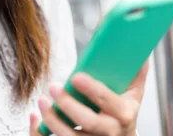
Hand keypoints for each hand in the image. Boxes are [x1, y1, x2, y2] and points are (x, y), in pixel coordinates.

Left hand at [30, 61, 148, 135]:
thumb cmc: (123, 111)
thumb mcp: (134, 92)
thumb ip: (135, 70)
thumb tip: (136, 45)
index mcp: (124, 114)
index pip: (108, 102)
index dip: (92, 90)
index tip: (76, 76)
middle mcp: (110, 132)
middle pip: (88, 122)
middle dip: (68, 105)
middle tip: (53, 87)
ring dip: (52, 120)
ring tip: (41, 101)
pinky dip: (40, 132)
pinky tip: (35, 118)